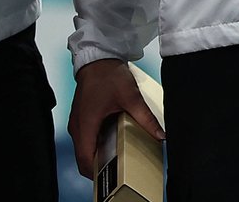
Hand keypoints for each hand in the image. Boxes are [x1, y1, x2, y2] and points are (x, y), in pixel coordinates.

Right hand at [68, 59, 164, 179]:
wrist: (96, 58)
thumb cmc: (107, 75)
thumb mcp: (130, 97)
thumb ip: (145, 118)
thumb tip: (161, 135)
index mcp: (86, 124)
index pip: (85, 159)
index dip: (96, 174)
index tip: (111, 179)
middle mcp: (78, 126)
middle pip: (83, 158)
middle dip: (98, 168)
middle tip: (117, 172)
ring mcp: (77, 122)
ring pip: (83, 150)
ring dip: (96, 157)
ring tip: (116, 160)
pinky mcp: (80, 118)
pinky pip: (84, 140)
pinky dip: (95, 147)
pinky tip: (111, 144)